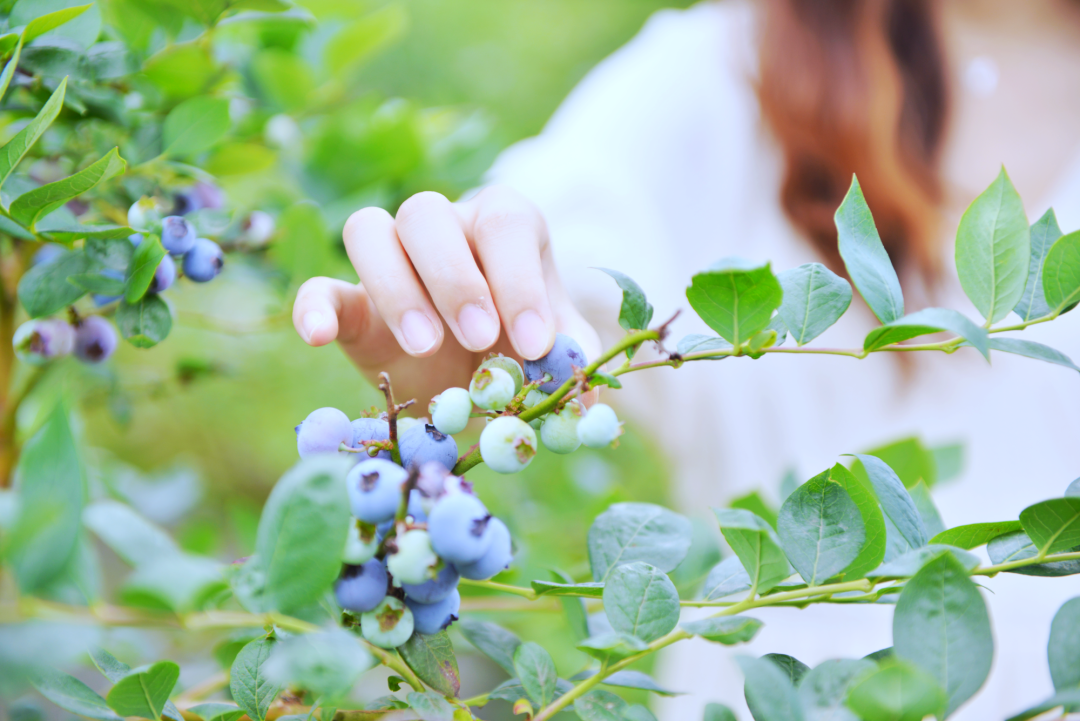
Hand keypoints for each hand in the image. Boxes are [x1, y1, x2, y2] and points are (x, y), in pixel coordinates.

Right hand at [291, 185, 600, 404]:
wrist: (480, 373)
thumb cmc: (525, 346)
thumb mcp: (559, 352)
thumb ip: (574, 362)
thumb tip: (584, 396)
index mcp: (502, 226)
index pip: (505, 225)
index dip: (520, 280)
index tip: (535, 343)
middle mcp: (443, 227)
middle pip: (427, 212)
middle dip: (455, 278)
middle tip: (480, 340)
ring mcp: (390, 259)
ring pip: (369, 231)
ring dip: (395, 288)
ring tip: (425, 346)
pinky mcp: (350, 302)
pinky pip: (318, 286)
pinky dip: (312, 306)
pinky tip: (319, 336)